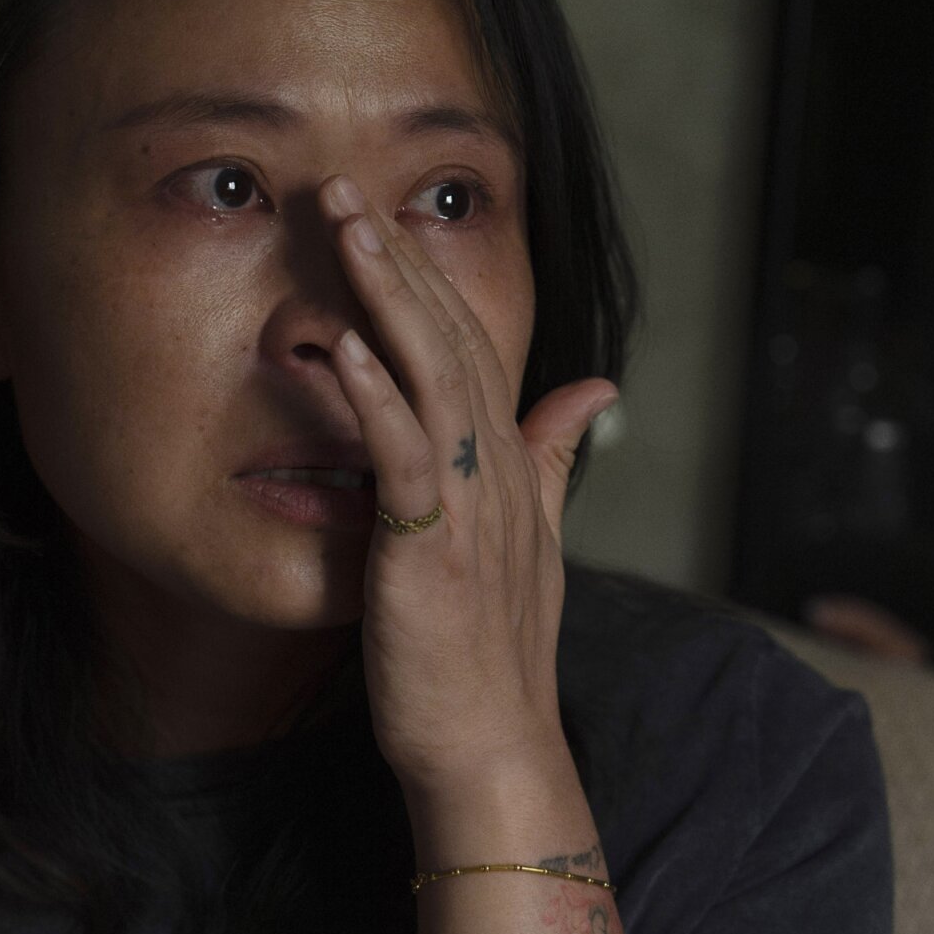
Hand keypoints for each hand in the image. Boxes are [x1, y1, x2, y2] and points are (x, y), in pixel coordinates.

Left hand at [315, 173, 619, 805]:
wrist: (491, 747)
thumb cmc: (492, 655)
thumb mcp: (529, 542)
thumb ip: (553, 455)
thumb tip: (593, 388)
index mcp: (510, 465)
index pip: (470, 345)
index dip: (425, 275)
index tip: (378, 215)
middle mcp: (497, 472)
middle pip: (450, 339)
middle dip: (398, 257)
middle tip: (343, 186)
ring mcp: (469, 507)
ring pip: (432, 375)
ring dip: (385, 295)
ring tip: (341, 228)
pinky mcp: (432, 548)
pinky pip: (406, 456)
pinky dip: (374, 396)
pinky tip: (340, 345)